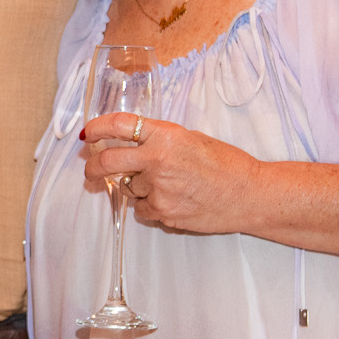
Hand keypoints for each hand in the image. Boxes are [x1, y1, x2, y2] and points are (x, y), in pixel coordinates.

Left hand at [81, 112, 263, 235]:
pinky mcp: (163, 213)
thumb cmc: (227, 165)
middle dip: (94, 167)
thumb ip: (160, 141)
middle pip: (107, 161)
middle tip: (92, 170)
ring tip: (167, 185)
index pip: (119, 125)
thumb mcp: (191, 139)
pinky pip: (143, 209)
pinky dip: (151, 205)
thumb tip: (131, 146)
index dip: (97, 128)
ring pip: (129, 189)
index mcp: (166, 136)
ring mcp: (159, 189)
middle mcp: (157, 160)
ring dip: (137, 187)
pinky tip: (173, 200)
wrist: (250, 195)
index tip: (88, 133)